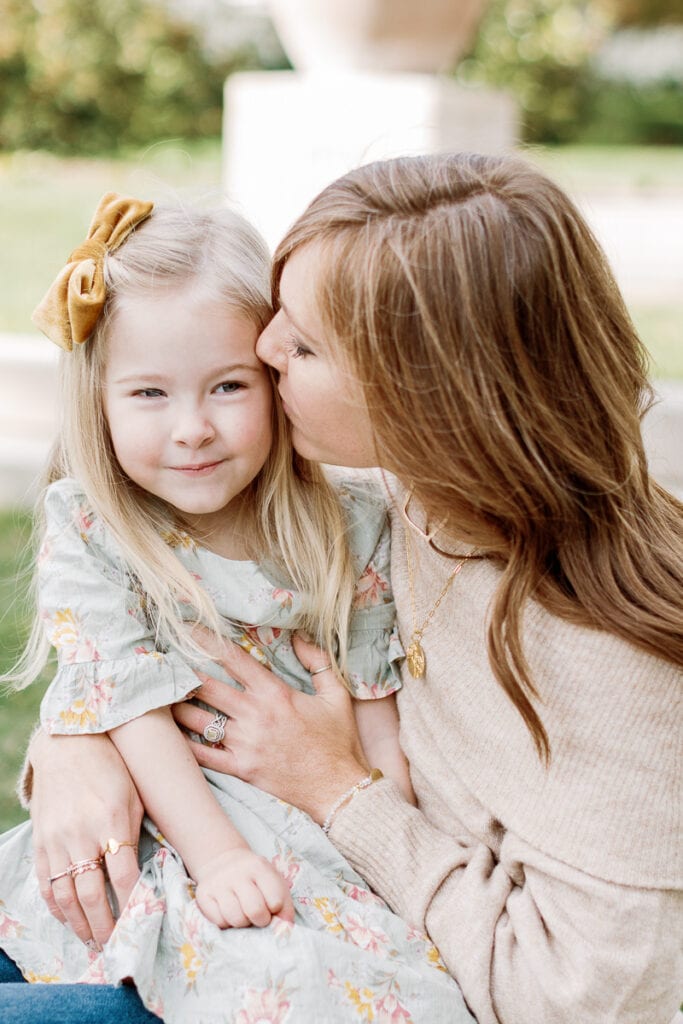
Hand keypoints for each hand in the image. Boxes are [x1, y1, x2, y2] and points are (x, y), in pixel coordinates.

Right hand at [30, 729, 142, 947]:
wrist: (68, 745)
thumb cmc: (110, 768)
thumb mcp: (133, 794)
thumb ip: (135, 831)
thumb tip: (145, 869)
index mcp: (109, 819)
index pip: (123, 873)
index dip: (132, 901)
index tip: (141, 918)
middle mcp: (80, 833)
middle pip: (92, 893)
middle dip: (105, 924)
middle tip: (116, 944)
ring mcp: (56, 840)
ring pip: (66, 895)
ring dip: (79, 923)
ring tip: (93, 941)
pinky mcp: (40, 842)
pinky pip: (45, 883)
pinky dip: (56, 907)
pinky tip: (68, 919)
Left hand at [172, 632, 368, 823]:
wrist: (339, 789)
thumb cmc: (339, 741)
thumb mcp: (336, 695)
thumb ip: (317, 662)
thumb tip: (300, 635)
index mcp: (275, 694)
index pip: (234, 659)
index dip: (208, 641)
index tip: (189, 629)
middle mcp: (255, 715)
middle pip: (208, 687)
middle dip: (185, 670)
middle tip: (164, 660)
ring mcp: (245, 744)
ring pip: (199, 720)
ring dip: (178, 706)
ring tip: (163, 694)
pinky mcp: (241, 769)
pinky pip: (204, 756)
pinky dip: (184, 745)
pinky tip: (170, 735)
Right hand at [195, 846, 294, 928]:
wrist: (224, 862)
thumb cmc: (255, 880)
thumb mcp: (274, 883)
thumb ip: (284, 907)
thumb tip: (285, 930)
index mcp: (259, 867)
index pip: (275, 901)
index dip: (276, 910)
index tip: (272, 907)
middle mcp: (237, 872)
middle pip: (255, 910)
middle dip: (260, 920)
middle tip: (259, 916)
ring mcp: (218, 883)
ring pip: (235, 919)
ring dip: (243, 923)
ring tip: (244, 914)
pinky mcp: (203, 894)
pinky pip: (218, 922)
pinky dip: (226, 923)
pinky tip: (229, 912)